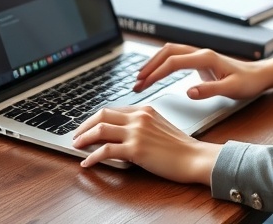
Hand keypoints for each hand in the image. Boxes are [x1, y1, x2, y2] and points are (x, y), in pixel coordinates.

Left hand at [72, 106, 221, 183]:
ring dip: (84, 139)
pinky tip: (87, 163)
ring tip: (77, 147)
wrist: (195, 158)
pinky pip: (106, 150)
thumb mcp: (160, 127)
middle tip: (76, 136)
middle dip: (84, 126)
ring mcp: (137, 132)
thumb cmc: (181, 147)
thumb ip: (142, 125)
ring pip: (100, 130)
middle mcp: (139, 117)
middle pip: (102, 115)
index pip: (112, 110)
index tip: (86, 127)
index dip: (95, 119)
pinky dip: (92, 157)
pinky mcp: (136, 149)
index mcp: (144, 110)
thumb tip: (121, 134)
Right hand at [134, 43, 272, 100]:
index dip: (156, 73)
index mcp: (205, 58)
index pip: (173, 62)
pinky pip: (175, 57)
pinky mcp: (199, 60)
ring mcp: (199, 55)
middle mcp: (200, 52)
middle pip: (166, 53)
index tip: (143, 84)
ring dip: (154, 63)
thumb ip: (209, 91)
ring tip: (140, 78)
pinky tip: (156, 74)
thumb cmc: (248, 83)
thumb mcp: (231, 90)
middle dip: (149, 66)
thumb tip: (188, 92)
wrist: (260, 75)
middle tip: (136, 83)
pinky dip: (162, 63)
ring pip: (169, 52)